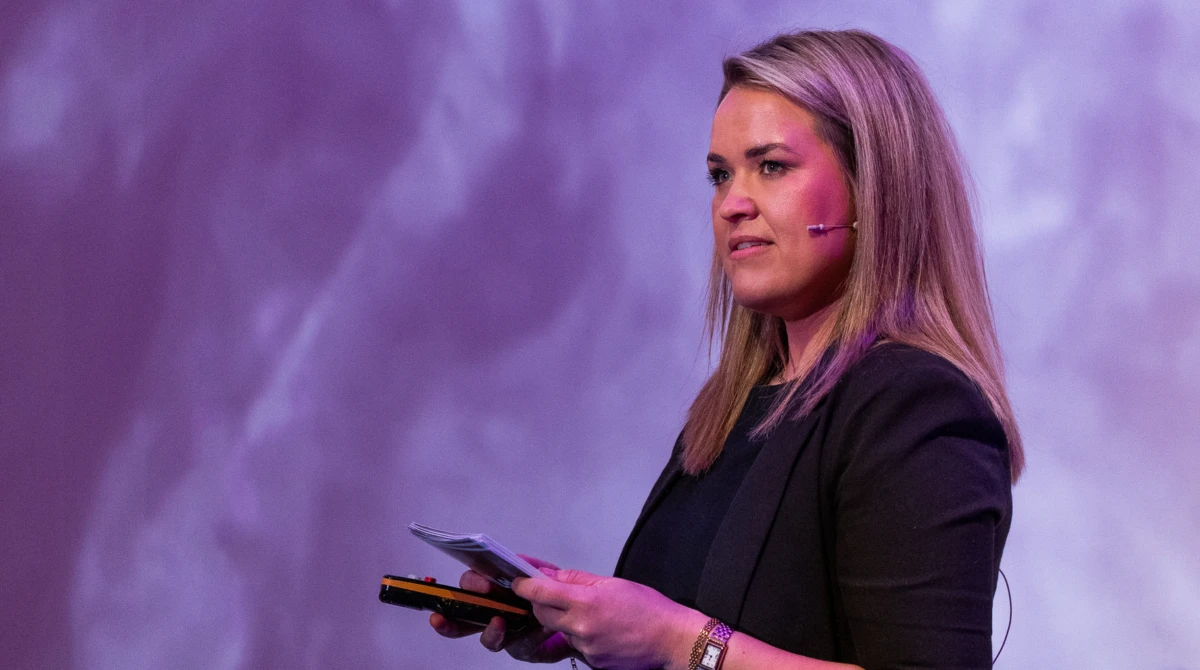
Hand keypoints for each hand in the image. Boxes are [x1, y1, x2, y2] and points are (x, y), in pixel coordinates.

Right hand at [429, 555, 577, 663]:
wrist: (586, 620)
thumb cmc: (562, 595)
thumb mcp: (551, 573)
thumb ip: (534, 566)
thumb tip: (517, 559)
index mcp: (499, 589)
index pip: (473, 585)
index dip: (471, 584)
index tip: (482, 584)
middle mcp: (498, 612)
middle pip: (468, 615)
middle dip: (459, 616)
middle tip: (473, 607)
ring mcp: (509, 633)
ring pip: (488, 638)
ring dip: (492, 632)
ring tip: (500, 623)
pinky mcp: (524, 649)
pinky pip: (519, 647)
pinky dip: (528, 637)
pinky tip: (540, 628)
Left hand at [512, 568, 700, 669]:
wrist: (672, 641)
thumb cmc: (648, 608)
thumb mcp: (613, 583)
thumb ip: (577, 580)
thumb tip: (550, 574)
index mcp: (586, 602)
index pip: (541, 592)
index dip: (525, 585)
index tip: (517, 580)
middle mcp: (582, 628)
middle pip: (542, 613)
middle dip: (540, 602)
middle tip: (550, 592)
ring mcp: (586, 649)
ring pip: (558, 631)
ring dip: (561, 620)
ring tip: (586, 612)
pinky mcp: (592, 662)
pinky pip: (574, 646)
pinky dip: (578, 635)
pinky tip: (599, 629)